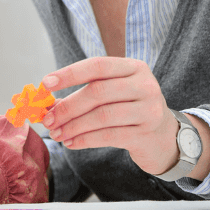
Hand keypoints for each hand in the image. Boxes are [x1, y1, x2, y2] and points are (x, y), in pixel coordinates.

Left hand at [41, 57, 180, 175]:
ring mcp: (149, 109)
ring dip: (73, 126)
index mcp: (134, 67)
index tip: (45, 83)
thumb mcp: (114, 93)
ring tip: (56, 134)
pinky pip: (109, 136)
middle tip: (48, 120)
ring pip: (102, 116)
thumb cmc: (130, 110)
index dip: (69, 74)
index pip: (97, 66)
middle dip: (68, 107)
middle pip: (97, 92)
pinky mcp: (146, 133)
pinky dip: (85, 140)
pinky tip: (71, 143)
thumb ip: (87, 92)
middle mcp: (144, 84)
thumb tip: (49, 104)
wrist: (164, 136)